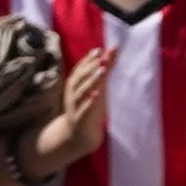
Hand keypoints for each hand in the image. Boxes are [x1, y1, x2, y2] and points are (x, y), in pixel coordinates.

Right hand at [22, 48, 117, 176]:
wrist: (78, 136)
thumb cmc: (88, 107)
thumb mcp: (97, 87)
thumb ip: (104, 70)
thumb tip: (112, 50)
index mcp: (75, 85)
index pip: (80, 69)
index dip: (88, 60)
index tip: (99, 50)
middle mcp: (73, 94)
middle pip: (79, 78)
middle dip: (90, 67)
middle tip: (102, 57)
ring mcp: (75, 107)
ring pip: (81, 92)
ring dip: (91, 81)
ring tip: (102, 71)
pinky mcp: (80, 120)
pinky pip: (84, 109)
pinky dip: (89, 102)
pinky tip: (96, 95)